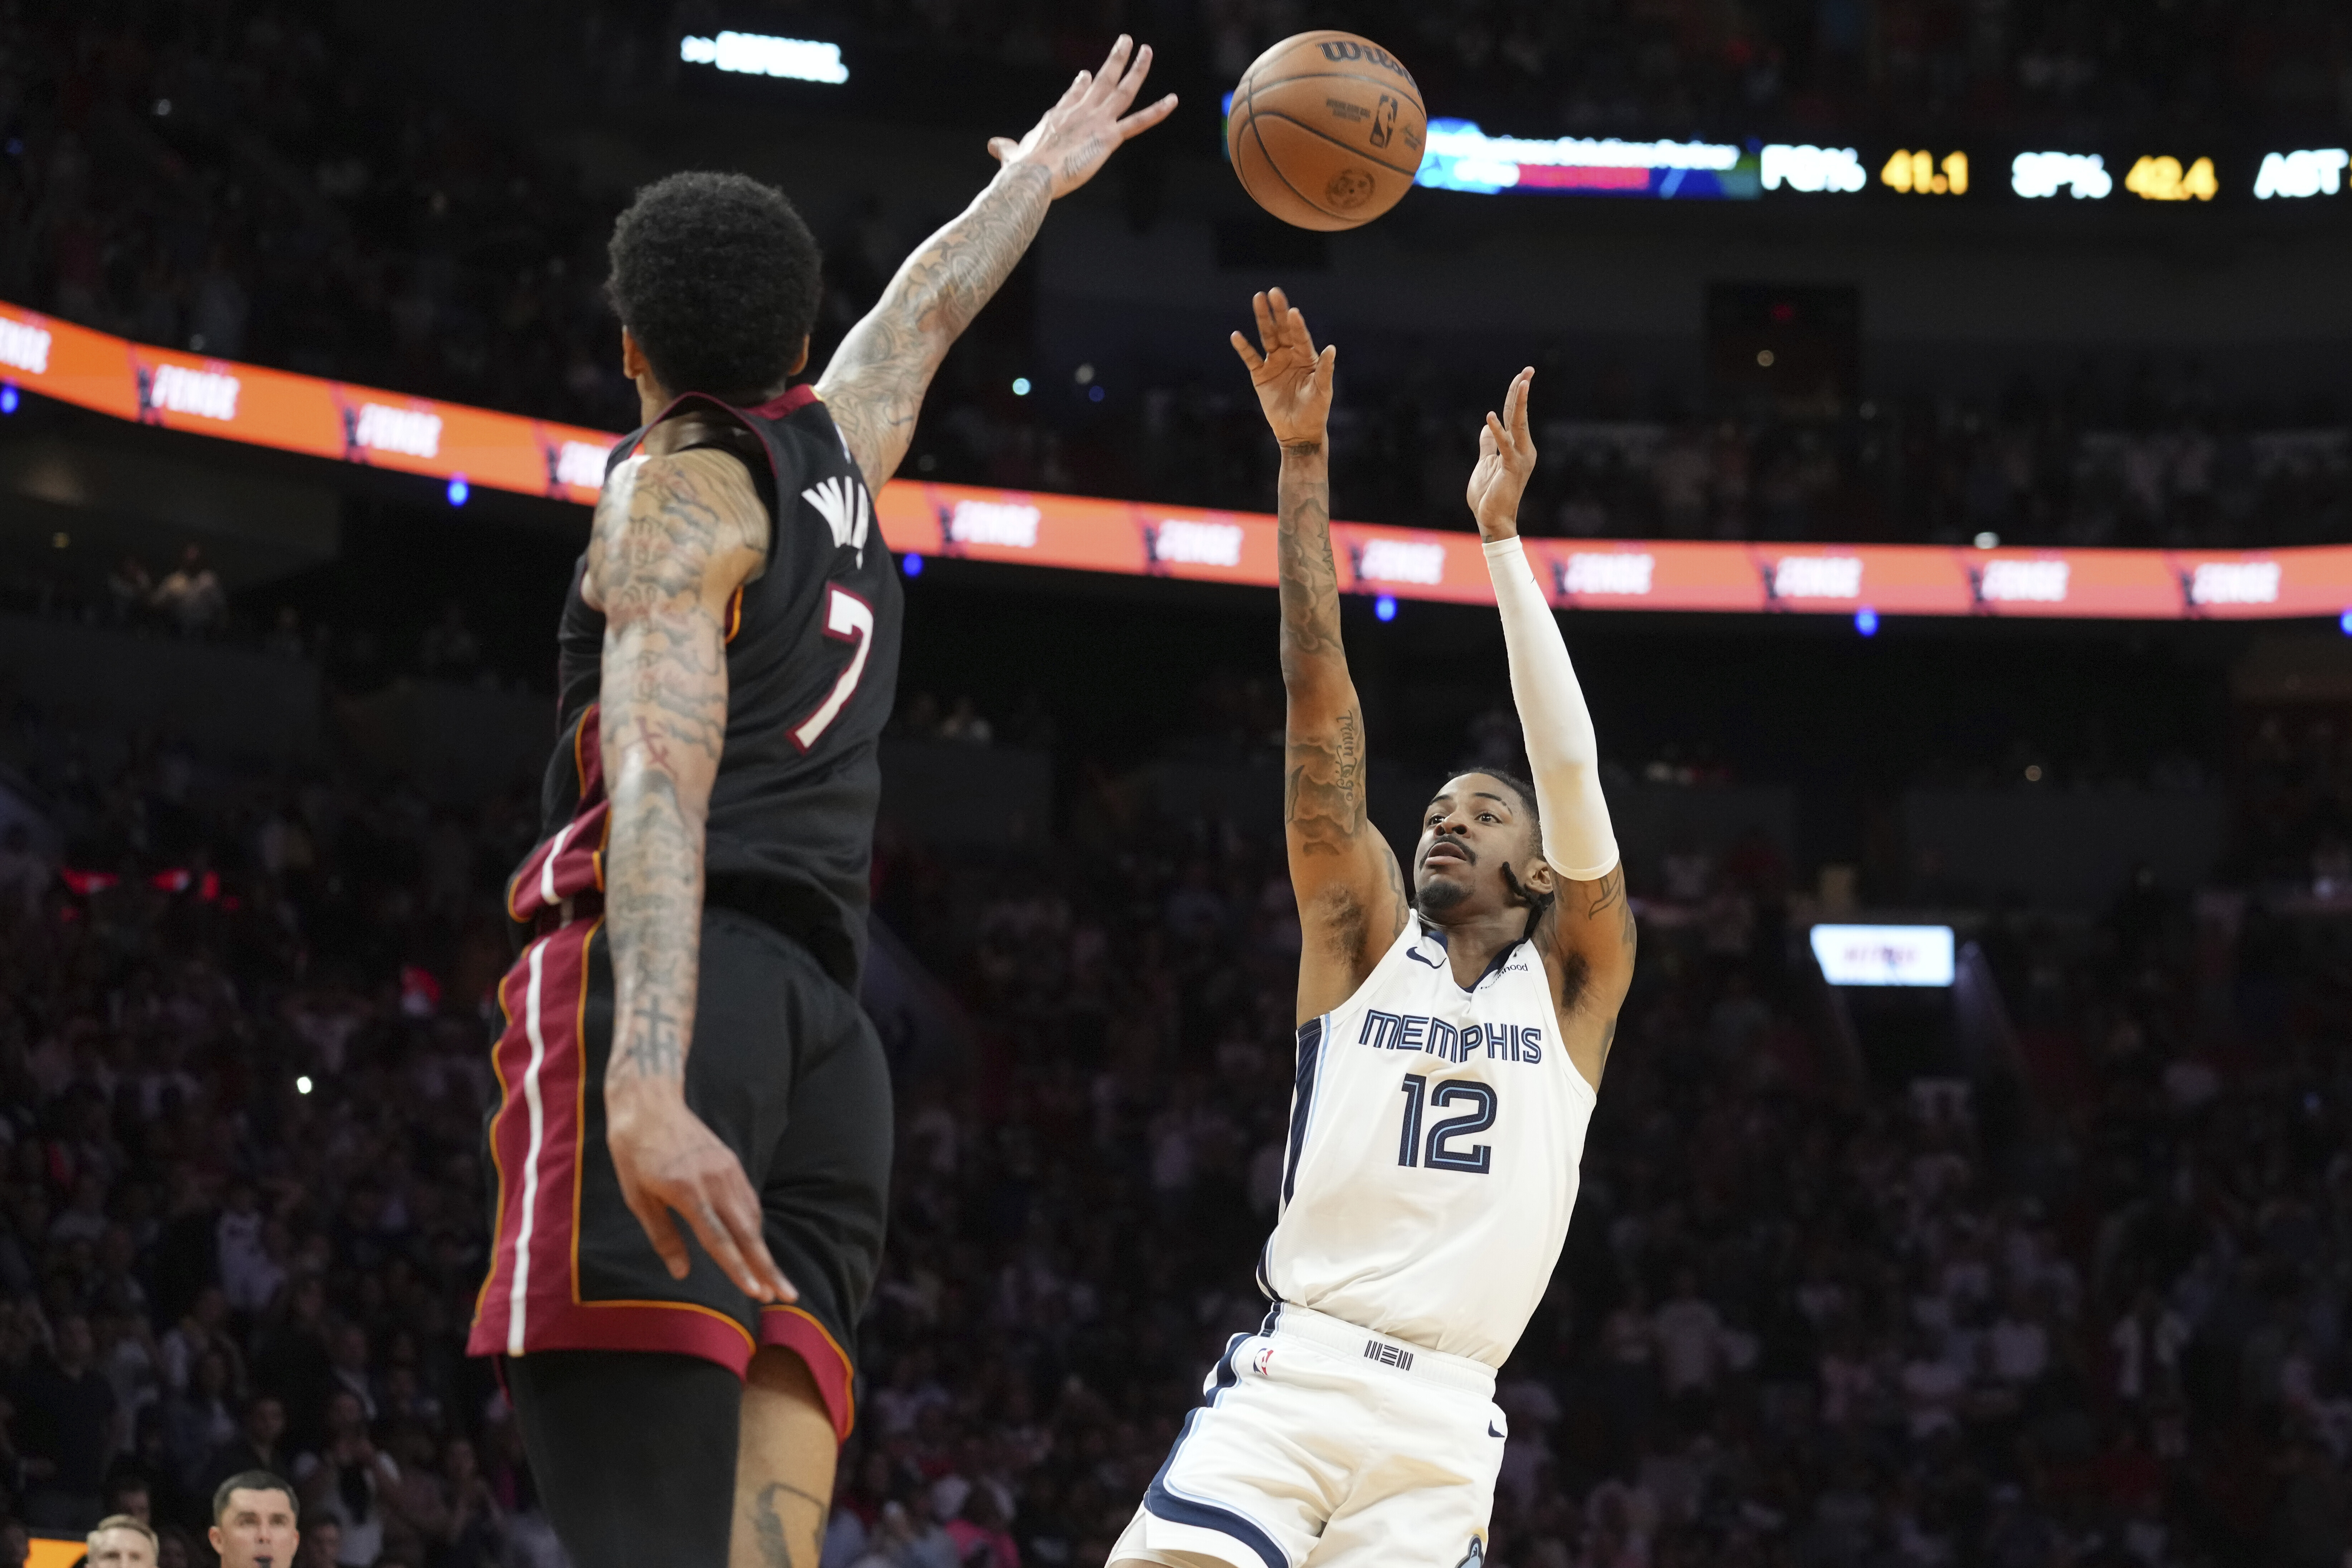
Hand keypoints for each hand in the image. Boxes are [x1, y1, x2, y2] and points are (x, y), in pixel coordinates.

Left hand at [606, 1080, 795, 1302]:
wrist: (649, 1103)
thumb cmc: (634, 1153)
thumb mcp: (637, 1197)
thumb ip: (663, 1236)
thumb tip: (681, 1272)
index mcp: (687, 1193)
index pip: (720, 1240)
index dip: (739, 1269)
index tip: (756, 1293)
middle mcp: (715, 1182)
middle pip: (747, 1233)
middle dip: (767, 1267)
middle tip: (786, 1295)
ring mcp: (727, 1170)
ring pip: (752, 1217)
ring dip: (764, 1249)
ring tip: (774, 1278)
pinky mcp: (731, 1162)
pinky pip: (748, 1200)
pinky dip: (754, 1226)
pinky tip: (756, 1243)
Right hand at [988, 35, 1176, 199]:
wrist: (1031, 175)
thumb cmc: (1021, 169)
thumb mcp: (1011, 154)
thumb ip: (1005, 148)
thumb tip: (992, 144)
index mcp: (1058, 115)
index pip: (1074, 94)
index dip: (1082, 85)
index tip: (1087, 75)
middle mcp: (1080, 111)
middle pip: (1102, 80)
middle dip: (1115, 59)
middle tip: (1126, 41)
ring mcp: (1096, 121)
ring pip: (1123, 90)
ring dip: (1137, 69)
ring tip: (1147, 50)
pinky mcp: (1109, 137)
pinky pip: (1139, 122)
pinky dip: (1157, 111)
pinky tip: (1173, 100)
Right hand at [1229, 288, 1334, 447]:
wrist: (1298, 432)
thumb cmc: (1315, 411)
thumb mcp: (1323, 391)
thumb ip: (1325, 370)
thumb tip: (1332, 348)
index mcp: (1307, 358)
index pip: (1300, 336)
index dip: (1296, 325)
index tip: (1293, 311)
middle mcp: (1290, 355)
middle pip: (1282, 330)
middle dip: (1278, 311)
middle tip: (1273, 292)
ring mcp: (1274, 363)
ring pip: (1267, 337)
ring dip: (1262, 319)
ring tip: (1257, 299)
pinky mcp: (1260, 375)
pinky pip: (1250, 358)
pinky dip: (1243, 348)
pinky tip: (1236, 335)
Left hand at [1467, 367, 1537, 539]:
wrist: (1491, 519)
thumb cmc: (1489, 494)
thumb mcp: (1486, 462)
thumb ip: (1488, 444)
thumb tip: (1487, 426)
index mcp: (1517, 447)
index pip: (1516, 415)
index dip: (1517, 395)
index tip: (1522, 375)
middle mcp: (1523, 449)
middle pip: (1520, 414)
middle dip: (1522, 391)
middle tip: (1528, 369)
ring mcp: (1520, 458)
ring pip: (1519, 425)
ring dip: (1519, 403)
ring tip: (1521, 382)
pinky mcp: (1511, 468)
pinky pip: (1504, 446)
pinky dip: (1497, 431)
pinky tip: (1490, 417)